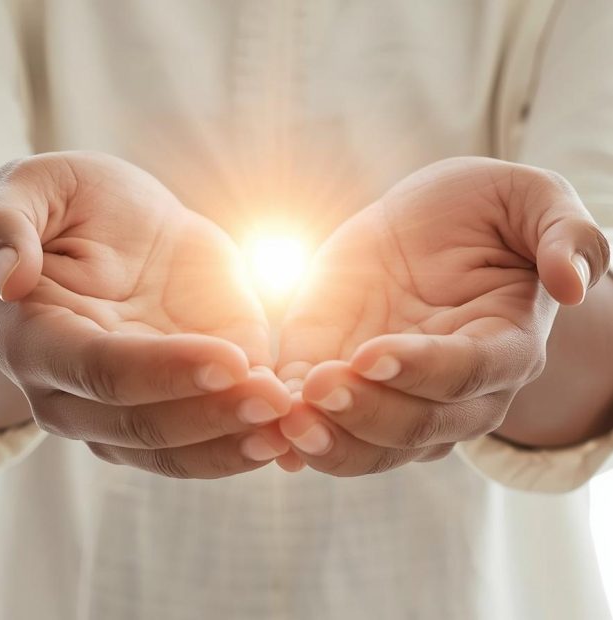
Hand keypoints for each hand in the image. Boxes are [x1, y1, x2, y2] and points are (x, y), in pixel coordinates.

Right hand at [0, 152, 289, 477]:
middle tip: (277, 403)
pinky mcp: (176, 400)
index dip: (164, 370)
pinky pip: (203, 442)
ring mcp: (128, 404)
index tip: (232, 358)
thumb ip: (3, 225)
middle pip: (140, 424)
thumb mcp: (36, 188)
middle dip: (210, 417)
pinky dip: (244, 445)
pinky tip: (290, 438)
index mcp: (38, 339)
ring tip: (290, 429)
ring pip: (173, 451)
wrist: (125, 231)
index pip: (99, 371)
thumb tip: (8, 277)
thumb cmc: (77, 206)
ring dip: (232, 446)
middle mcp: (75, 391)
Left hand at [276, 157, 609, 475]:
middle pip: (419, 427)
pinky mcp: (347, 378)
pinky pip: (328, 422)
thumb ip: (565, 235)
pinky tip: (268, 430)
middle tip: (317, 393)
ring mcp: (397, 393)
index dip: (423, 370)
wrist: (426, 225)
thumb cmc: (484, 212)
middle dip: (367, 416)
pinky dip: (298, 433)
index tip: (371, 355)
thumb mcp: (532, 201)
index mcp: (505, 346)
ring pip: (373, 445)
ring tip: (285, 424)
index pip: (469, 375)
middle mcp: (454, 389)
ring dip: (330, 442)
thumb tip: (575, 283)